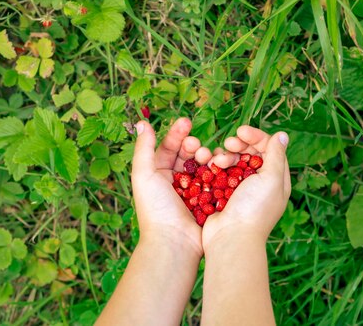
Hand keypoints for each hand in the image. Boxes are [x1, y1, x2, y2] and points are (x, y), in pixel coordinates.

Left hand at [131, 118, 211, 256]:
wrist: (174, 242)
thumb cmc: (155, 209)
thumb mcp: (144, 174)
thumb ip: (144, 148)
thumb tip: (141, 122)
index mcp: (157, 174)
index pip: (168, 147)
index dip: (177, 133)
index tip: (187, 121)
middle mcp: (174, 181)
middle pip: (187, 154)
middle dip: (193, 145)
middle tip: (196, 144)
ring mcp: (192, 190)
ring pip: (202, 165)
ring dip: (205, 156)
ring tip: (207, 155)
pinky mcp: (207, 199)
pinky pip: (214, 179)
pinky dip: (217, 170)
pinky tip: (220, 164)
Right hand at [203, 126, 290, 249]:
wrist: (230, 238)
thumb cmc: (254, 209)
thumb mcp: (271, 179)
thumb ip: (276, 155)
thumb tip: (282, 135)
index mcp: (276, 180)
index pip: (269, 149)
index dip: (256, 137)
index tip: (241, 131)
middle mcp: (260, 183)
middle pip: (250, 153)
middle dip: (238, 145)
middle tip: (228, 143)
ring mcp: (241, 189)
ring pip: (233, 162)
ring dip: (225, 156)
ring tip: (217, 160)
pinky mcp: (224, 194)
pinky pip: (219, 173)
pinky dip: (215, 167)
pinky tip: (210, 165)